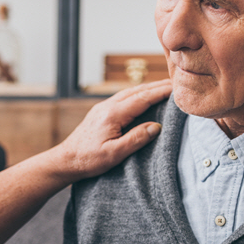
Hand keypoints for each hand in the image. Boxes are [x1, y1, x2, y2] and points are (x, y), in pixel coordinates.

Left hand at [54, 79, 171, 181]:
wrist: (65, 160)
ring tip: (166, 88)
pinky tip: (144, 97)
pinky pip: (124, 97)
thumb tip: (156, 127)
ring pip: (130, 92)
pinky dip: (138, 94)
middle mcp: (107, 106)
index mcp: (113, 114)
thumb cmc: (88, 159)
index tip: (178, 88)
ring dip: (149, 88)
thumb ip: (136, 139)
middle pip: (138, 90)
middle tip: (178, 83)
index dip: (161, 92)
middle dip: (158, 86)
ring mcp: (103, 107)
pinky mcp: (101, 112)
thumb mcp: (114, 154)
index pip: (143, 98)